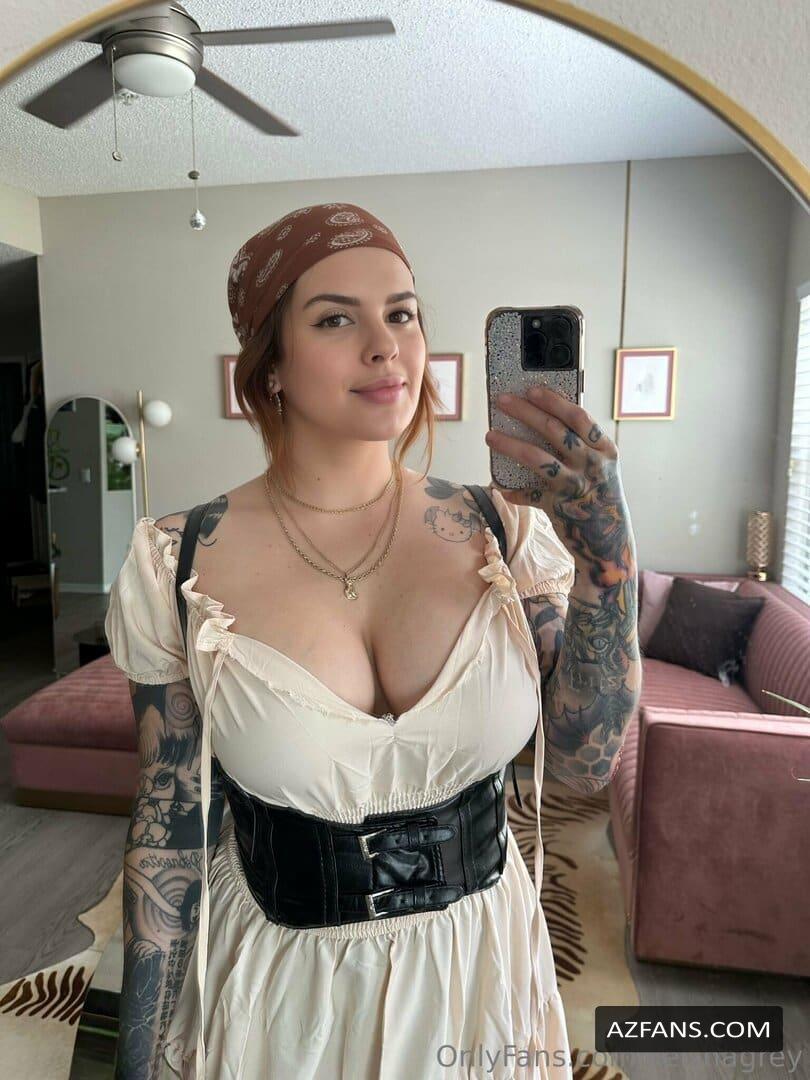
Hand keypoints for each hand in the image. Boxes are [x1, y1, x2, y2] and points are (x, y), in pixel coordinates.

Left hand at [485, 386, 635, 573]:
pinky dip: (511, 490)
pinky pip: (528, 494)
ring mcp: (575, 486)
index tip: (532, 389)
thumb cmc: (599, 498)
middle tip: (502, 400)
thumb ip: (582, 448)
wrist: (609, 544)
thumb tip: (542, 420)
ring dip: (510, 444)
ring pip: (537, 457)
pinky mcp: (558, 507)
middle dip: (525, 412)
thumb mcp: (602, 469)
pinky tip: (497, 485)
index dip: (554, 401)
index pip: (578, 417)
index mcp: (605, 450)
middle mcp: (592, 465)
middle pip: (554, 430)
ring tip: (490, 436)